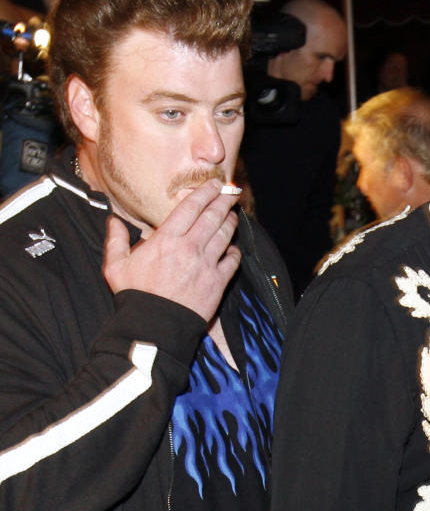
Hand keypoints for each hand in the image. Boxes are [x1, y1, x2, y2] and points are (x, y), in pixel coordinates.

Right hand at [102, 179, 240, 321]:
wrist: (154, 326)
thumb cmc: (134, 296)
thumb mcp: (116, 267)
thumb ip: (115, 241)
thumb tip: (113, 220)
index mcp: (165, 240)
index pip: (191, 207)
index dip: (205, 192)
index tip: (214, 184)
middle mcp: (189, 248)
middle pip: (213, 216)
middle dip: (224, 201)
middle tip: (232, 191)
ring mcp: (206, 264)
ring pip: (225, 235)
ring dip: (231, 222)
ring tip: (234, 214)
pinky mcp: (217, 282)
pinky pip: (233, 261)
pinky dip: (235, 251)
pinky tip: (233, 247)